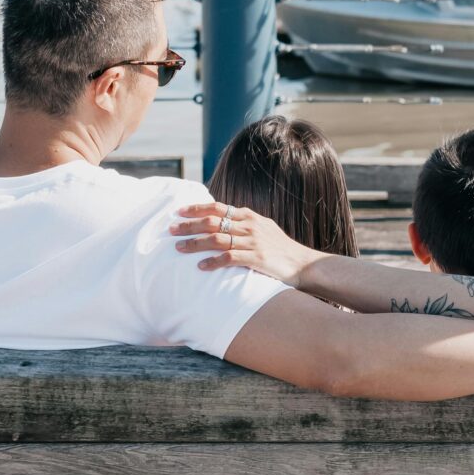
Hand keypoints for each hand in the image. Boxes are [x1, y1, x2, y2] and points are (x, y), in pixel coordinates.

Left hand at [172, 201, 326, 287]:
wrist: (303, 263)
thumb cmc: (280, 248)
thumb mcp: (263, 228)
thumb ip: (243, 223)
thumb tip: (221, 220)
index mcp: (249, 216)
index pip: (218, 207)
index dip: (197, 208)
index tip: (179, 211)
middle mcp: (249, 226)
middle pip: (213, 221)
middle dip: (189, 225)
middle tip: (170, 229)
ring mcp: (253, 241)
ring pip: (217, 239)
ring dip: (195, 244)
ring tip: (178, 248)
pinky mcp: (257, 258)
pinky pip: (230, 258)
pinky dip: (213, 262)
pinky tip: (201, 267)